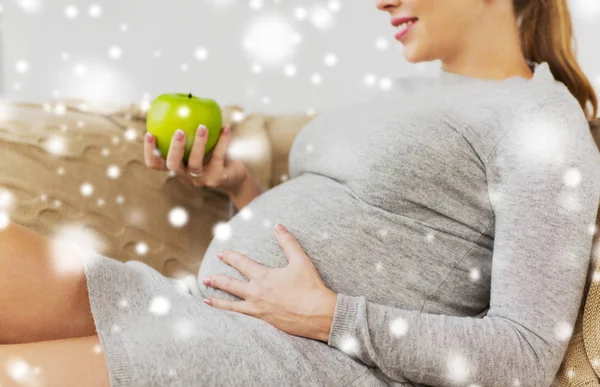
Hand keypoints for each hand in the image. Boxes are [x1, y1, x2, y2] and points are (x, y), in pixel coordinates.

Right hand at [143, 124, 248, 193]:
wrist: (235, 176)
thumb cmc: (213, 155)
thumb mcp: (200, 143)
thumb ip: (190, 129)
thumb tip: (186, 99)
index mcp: (176, 166)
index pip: (155, 163)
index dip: (149, 151)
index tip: (149, 133)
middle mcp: (185, 175)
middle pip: (172, 165)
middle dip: (174, 148)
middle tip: (179, 131)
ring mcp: (199, 180)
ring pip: (195, 163)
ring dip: (198, 143)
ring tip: (202, 127)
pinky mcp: (216, 179)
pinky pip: (218, 157)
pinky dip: (222, 141)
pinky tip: (225, 128)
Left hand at [201, 223, 337, 342]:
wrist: (318, 315)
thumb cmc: (310, 287)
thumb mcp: (301, 261)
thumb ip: (288, 242)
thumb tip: (278, 226)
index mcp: (264, 277)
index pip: (241, 263)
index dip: (230, 257)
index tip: (222, 253)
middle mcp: (257, 293)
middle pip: (230, 285)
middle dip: (217, 279)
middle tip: (206, 277)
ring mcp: (258, 309)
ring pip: (232, 304)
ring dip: (218, 300)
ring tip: (206, 298)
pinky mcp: (264, 320)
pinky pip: (242, 316)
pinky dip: (231, 314)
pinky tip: (227, 315)